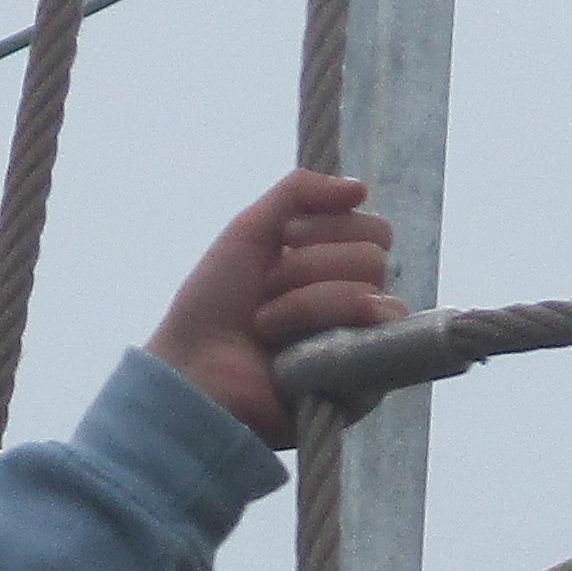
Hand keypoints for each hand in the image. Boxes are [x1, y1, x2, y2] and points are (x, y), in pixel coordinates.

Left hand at [145, 170, 403, 440]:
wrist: (194, 369)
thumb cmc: (214, 306)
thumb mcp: (252, 229)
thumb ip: (300, 192)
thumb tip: (361, 187)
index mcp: (333, 269)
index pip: (373, 229)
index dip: (327, 226)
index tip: (282, 242)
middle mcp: (355, 304)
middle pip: (374, 254)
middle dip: (310, 265)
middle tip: (267, 290)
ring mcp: (362, 344)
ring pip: (370, 286)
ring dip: (305, 299)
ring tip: (266, 326)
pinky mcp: (365, 383)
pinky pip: (376, 328)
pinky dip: (322, 321)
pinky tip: (293, 344)